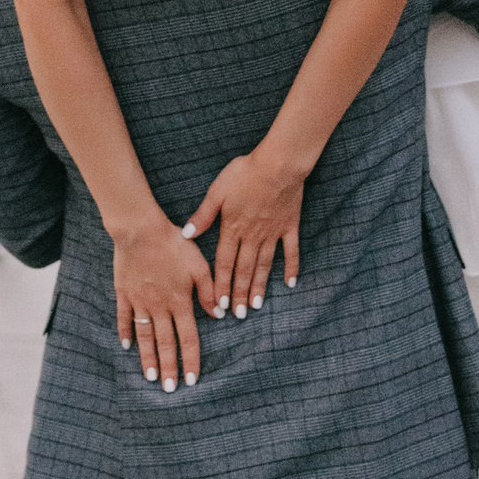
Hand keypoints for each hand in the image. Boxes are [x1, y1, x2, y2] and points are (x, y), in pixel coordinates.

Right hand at [111, 211, 218, 392]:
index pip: (188, 338)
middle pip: (165, 344)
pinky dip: (125, 333)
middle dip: (168, 368)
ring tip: (150, 377)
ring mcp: (140, 301)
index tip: (192, 380)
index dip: (191, 360)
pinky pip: (124, 318)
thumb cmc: (173, 243)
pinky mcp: (124, 293)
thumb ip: (210, 292)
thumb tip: (219, 315)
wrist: (140, 230)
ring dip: (148, 359)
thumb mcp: (199, 265)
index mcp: (180, 301)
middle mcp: (160, 307)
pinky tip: (126, 347)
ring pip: (145, 336)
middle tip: (169, 390)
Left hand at [183, 146, 305, 317]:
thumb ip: (203, 215)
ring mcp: (273, 233)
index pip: (224, 263)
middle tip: (239, 314)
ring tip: (257, 305)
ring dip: (260, 286)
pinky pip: (291, 251)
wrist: (278, 164)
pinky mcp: (289, 226)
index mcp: (232, 228)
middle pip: (244, 269)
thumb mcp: (216, 191)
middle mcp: (252, 236)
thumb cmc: (244, 173)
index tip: (220, 305)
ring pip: (264, 265)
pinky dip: (291, 267)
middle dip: (240, 293)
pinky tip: (290, 283)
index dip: (221, 285)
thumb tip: (186, 234)